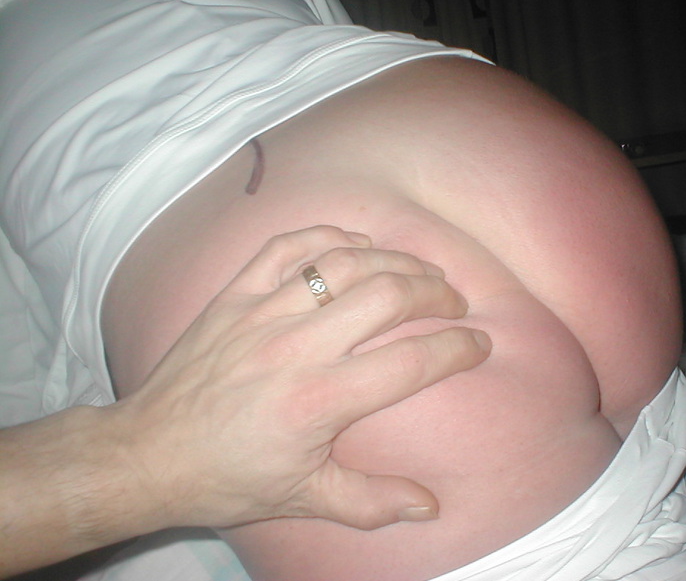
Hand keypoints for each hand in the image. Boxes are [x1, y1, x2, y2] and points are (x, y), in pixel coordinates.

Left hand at [107, 226, 490, 530]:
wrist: (149, 455)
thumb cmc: (229, 478)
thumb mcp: (304, 498)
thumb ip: (371, 502)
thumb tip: (430, 506)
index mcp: (319, 402)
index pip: (411, 362)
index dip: (457, 348)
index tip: (480, 344)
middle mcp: (296, 348)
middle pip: (386, 295)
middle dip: (435, 291)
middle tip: (455, 300)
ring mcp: (262, 313)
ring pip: (343, 264)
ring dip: (392, 259)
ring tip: (419, 270)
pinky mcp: (233, 295)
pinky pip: (285, 247)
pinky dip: (326, 237)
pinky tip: (354, 244)